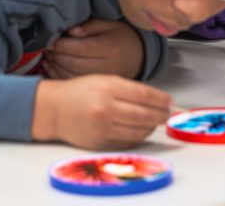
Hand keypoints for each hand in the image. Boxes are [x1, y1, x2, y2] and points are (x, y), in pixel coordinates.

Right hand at [32, 75, 171, 149]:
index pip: (144, 95)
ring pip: (138, 131)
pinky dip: (139, 137)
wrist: (54, 110)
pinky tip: (143, 130)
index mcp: (108, 88)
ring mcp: (102, 129)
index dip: (161, 100)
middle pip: (143, 115)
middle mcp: (106, 109)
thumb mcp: (105, 80)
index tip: (170, 101)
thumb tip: (156, 99)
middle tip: (169, 114)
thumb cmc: (81, 91)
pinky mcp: (99, 144)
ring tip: (157, 122)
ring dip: (152, 127)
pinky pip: (127, 142)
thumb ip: (129, 89)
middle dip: (161, 115)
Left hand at [43, 19, 143, 80]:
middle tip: (47, 49)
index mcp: (110, 47)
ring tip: (49, 58)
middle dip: (57, 56)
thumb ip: (90, 26)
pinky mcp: (98, 88)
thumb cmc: (121, 38)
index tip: (52, 41)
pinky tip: (53, 69)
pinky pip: (75, 84)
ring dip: (56, 67)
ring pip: (73, 76)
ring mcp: (102, 80)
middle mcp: (107, 66)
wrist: (138, 57)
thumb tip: (71, 32)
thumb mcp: (110, 25)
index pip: (82, 48)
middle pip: (75, 63)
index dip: (63, 45)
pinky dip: (60, 77)